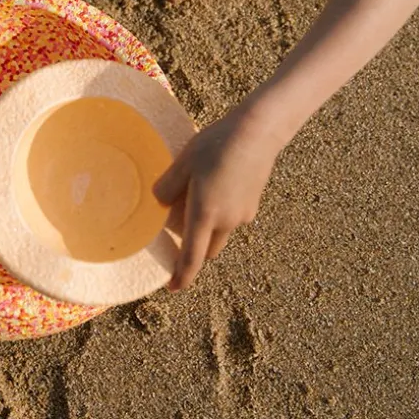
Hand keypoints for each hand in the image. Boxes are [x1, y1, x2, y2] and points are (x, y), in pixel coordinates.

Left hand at [153, 107, 280, 290]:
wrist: (258, 130)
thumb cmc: (216, 144)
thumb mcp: (183, 162)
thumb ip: (167, 187)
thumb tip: (160, 202)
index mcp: (205, 214)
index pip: (192, 257)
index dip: (182, 276)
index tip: (173, 288)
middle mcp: (227, 221)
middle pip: (207, 248)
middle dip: (194, 246)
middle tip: (178, 222)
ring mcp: (243, 214)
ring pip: (221, 231)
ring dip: (208, 227)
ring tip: (197, 192)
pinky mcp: (253, 203)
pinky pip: (232, 217)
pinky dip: (221, 212)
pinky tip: (216, 182)